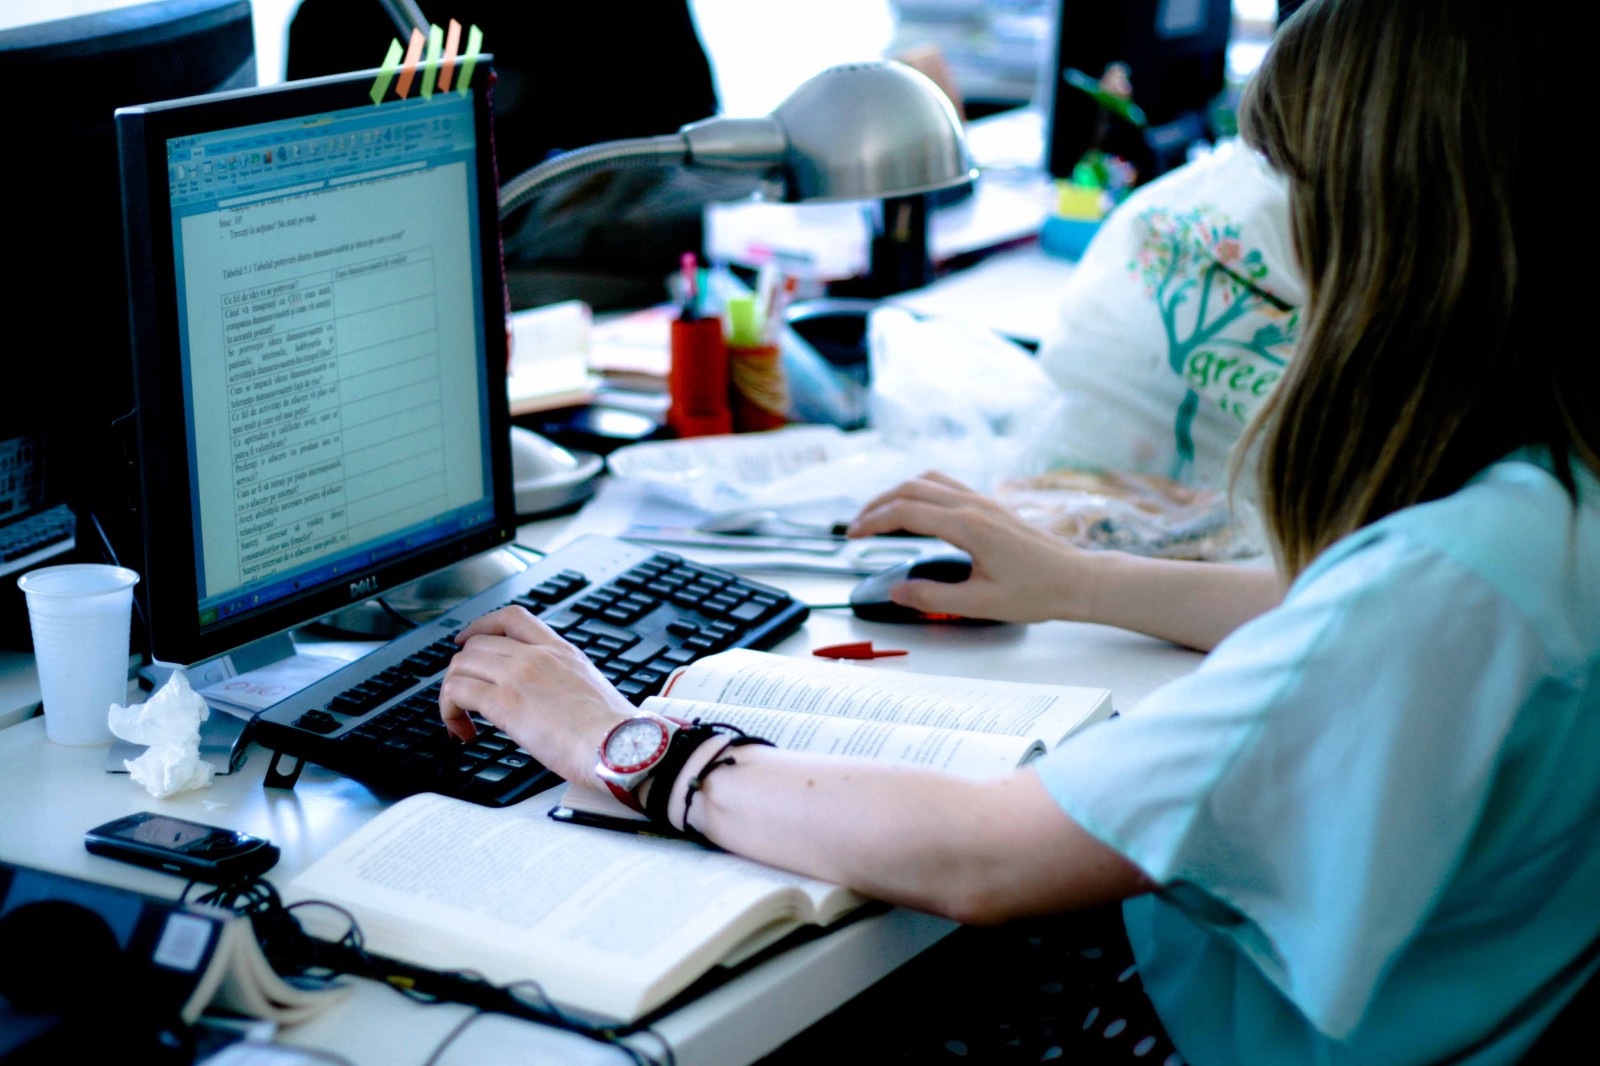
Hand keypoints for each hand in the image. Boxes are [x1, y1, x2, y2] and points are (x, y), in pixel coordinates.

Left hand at [438, 606, 633, 782]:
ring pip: (461, 665)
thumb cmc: (614, 732)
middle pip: (477, 644)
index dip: (481, 625)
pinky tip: (462, 731)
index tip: (467, 640)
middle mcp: (538, 655)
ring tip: (461, 721)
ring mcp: (519, 675)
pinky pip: (456, 692)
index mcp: (562, 650)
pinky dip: (449, 712)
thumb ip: (564, 684)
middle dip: (462, 671)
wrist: (620, 747)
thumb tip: (549, 701)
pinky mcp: (505, 702)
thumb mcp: (591, 689)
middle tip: (465, 699)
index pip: (513, 617)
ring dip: (452, 693)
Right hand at [847, 471, 1098, 623]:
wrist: (1077, 579)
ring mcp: (983, 501)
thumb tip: (896, 592)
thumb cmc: (1037, 592)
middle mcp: (973, 505)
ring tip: (878, 515)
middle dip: (877, 504)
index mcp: (967, 526)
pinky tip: (915, 510)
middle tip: (855, 526)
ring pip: (928, 480)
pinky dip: (919, 491)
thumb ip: (933, 597)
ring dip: (897, 492)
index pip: (905, 512)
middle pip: (910, 488)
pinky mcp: (991, 505)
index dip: (873, 521)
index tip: (852, 536)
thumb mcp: (981, 604)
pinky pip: (946, 485)